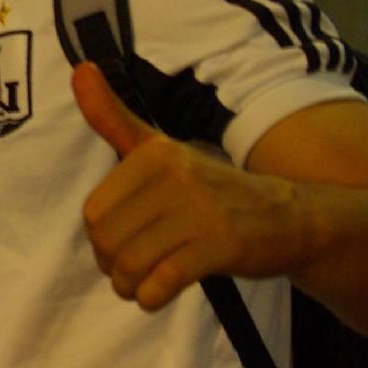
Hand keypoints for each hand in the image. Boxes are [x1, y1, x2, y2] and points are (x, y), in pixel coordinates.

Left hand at [71, 62, 307, 309]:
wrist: (288, 218)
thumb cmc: (210, 189)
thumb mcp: (159, 149)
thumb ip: (113, 118)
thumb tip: (78, 69)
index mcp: (154, 152)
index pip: (95, 212)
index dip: (100, 237)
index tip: (118, 243)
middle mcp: (175, 175)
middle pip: (109, 240)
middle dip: (112, 265)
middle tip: (128, 270)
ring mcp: (200, 210)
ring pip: (132, 263)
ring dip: (129, 285)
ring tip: (139, 285)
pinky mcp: (221, 245)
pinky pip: (163, 282)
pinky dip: (151, 297)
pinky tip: (157, 295)